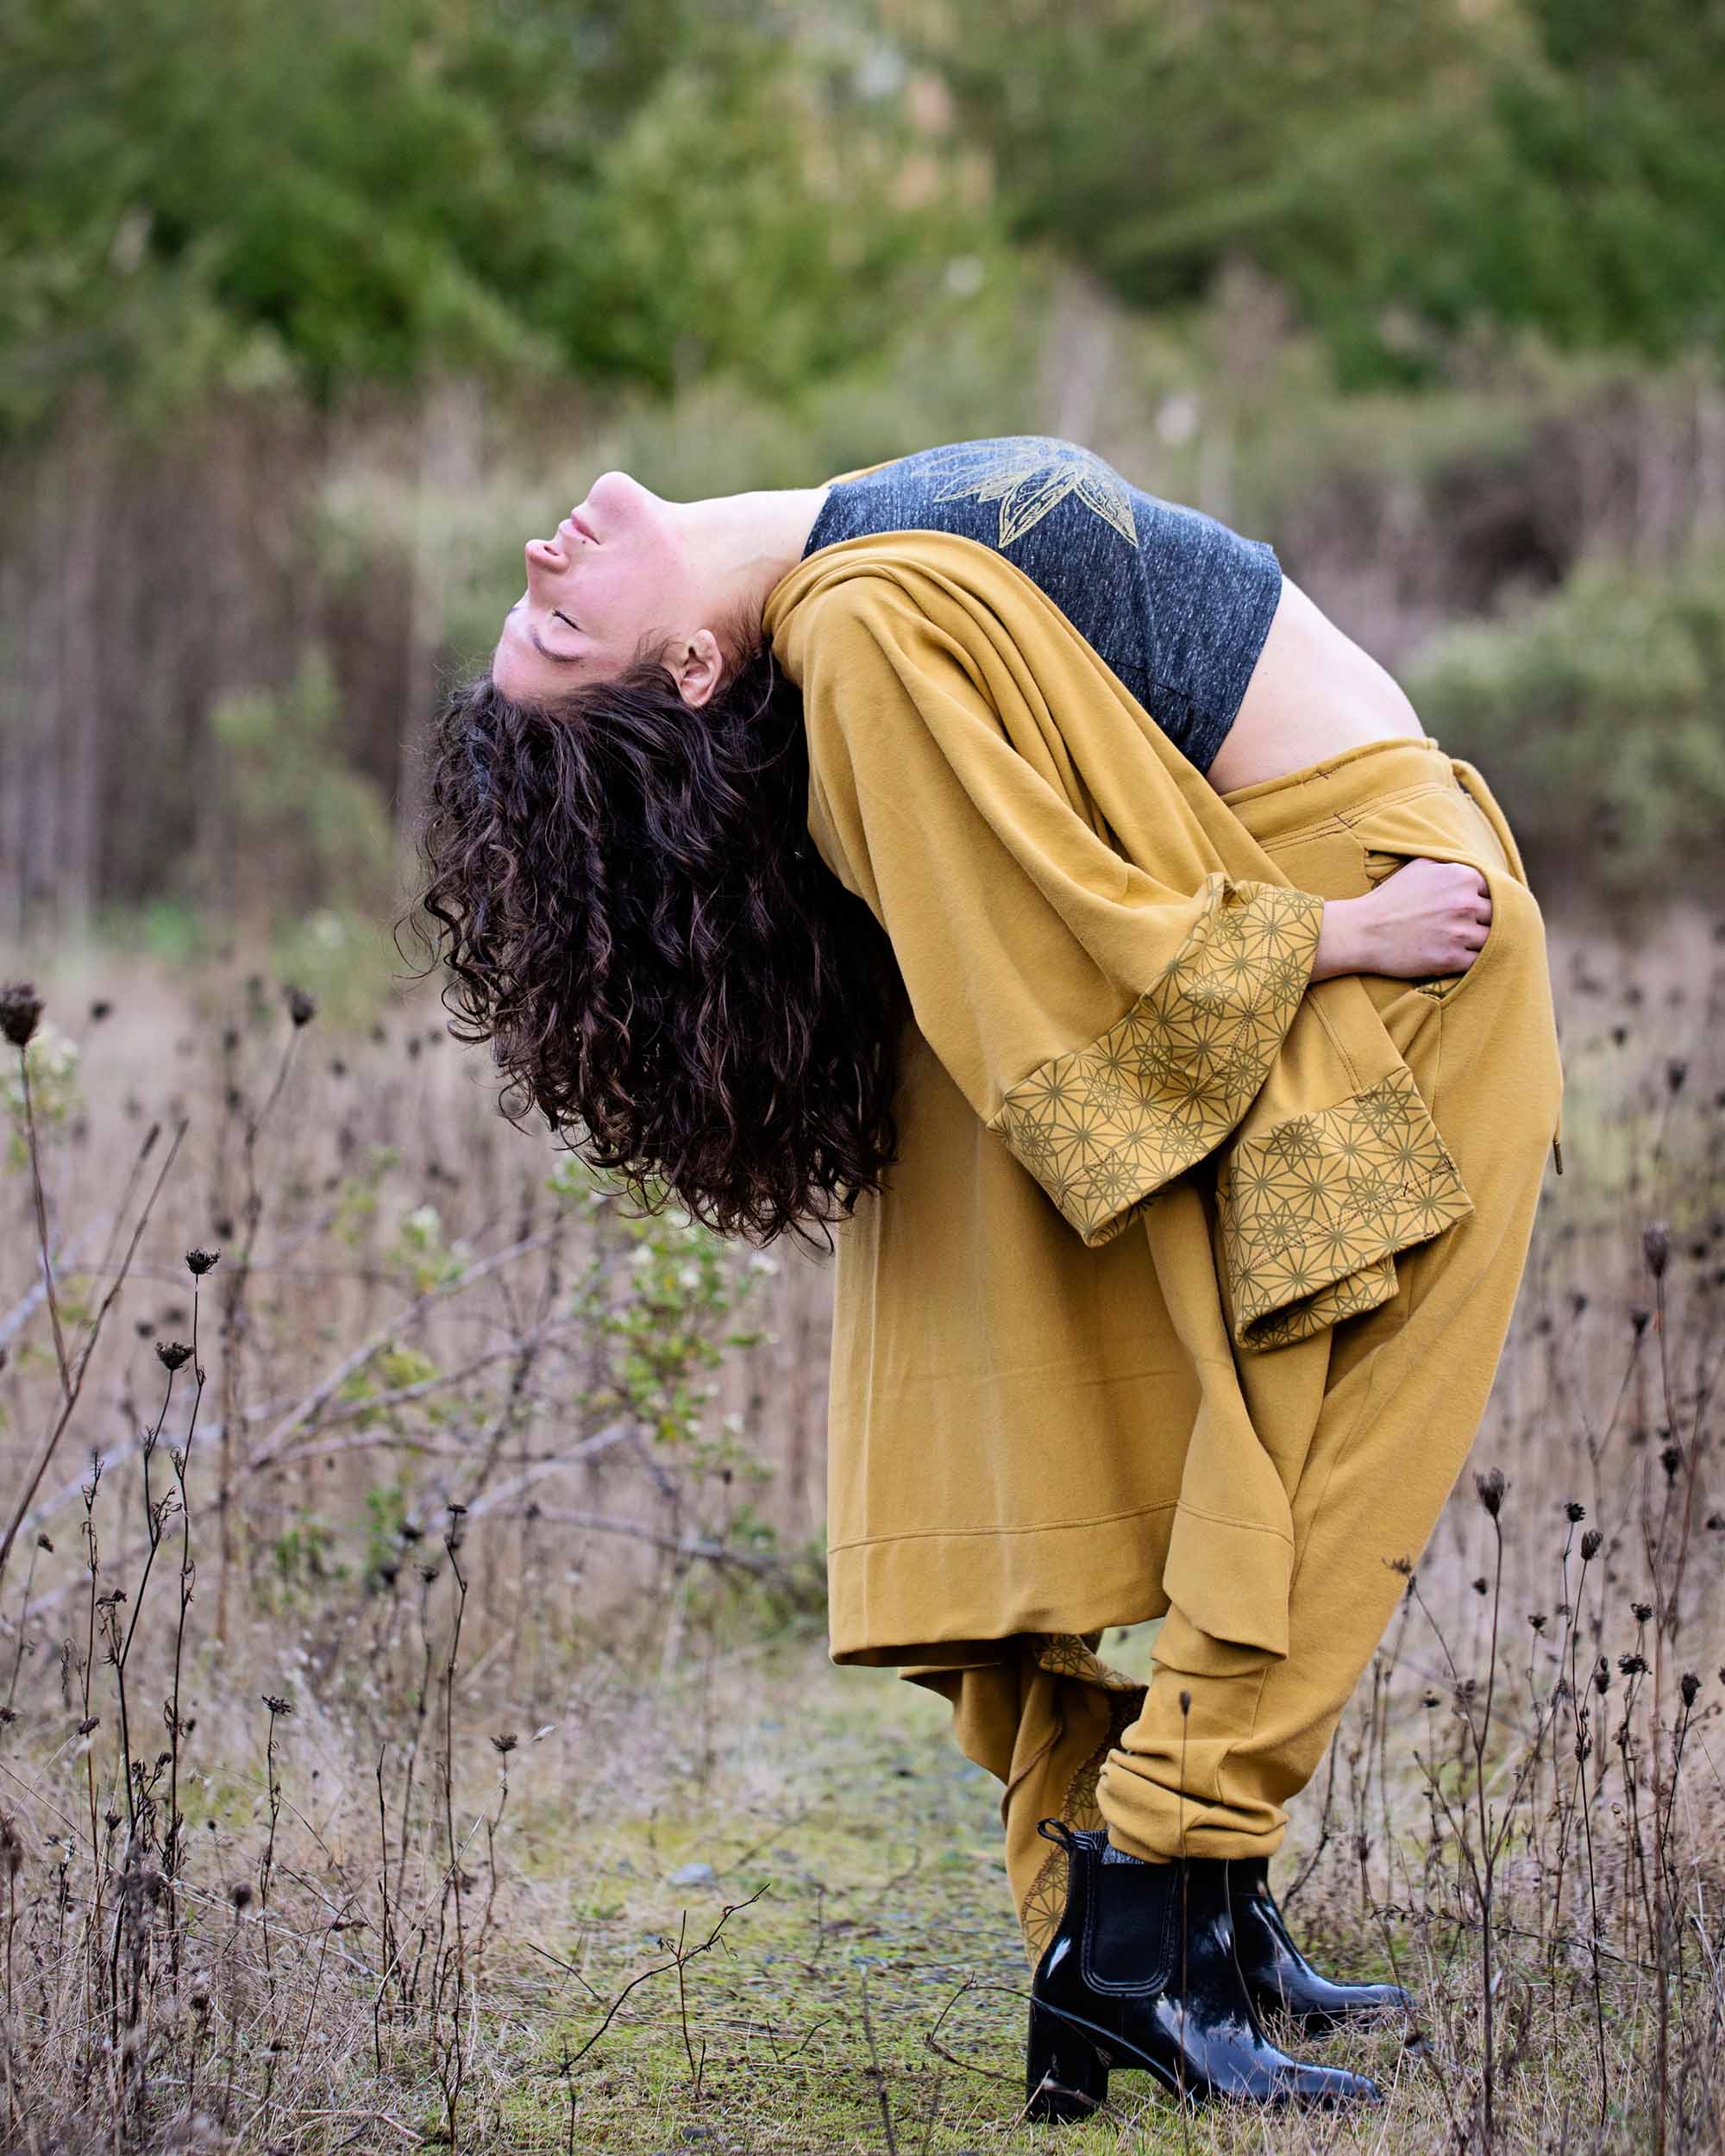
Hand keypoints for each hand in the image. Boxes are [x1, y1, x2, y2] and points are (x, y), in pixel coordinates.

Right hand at [1311, 858, 1491, 983]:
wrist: (1362, 932)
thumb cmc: (1390, 898)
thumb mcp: (1420, 867)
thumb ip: (1451, 865)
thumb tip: (1474, 867)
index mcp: (1462, 877)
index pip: (1497, 889)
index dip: (1487, 899)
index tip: (1477, 908)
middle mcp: (1464, 902)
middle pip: (1499, 914)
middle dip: (1487, 921)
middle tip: (1473, 927)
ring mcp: (1459, 932)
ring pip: (1493, 939)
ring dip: (1482, 942)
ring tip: (1468, 942)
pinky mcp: (1451, 959)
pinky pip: (1479, 961)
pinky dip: (1473, 960)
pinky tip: (1461, 956)